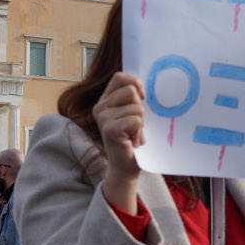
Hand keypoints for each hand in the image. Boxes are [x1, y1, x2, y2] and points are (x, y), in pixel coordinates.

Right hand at [93, 72, 146, 212]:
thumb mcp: (132, 114)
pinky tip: (133, 141)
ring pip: (136, 107)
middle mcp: (100, 107)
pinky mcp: (109, 129)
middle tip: (135, 124)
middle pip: (131, 90)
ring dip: (141, 123)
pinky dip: (140, 131)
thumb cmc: (132, 139)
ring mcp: (103, 118)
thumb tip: (144, 85)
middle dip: (140, 107)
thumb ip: (133, 98)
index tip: (143, 97)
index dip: (135, 82)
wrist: (126, 167)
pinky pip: (136, 120)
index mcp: (105, 100)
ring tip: (134, 134)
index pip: (120, 77)